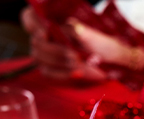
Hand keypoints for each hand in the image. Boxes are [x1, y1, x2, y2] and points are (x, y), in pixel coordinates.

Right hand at [20, 7, 143, 79]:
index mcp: (53, 22)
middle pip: (35, 43)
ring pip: (39, 59)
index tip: (46, 33)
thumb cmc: (104, 45)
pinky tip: (77, 73)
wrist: (114, 63)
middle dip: (55, 51)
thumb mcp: (93, 34)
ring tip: (78, 66)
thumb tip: (72, 29)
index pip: (29, 18)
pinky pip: (49, 73)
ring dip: (59, 63)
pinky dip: (63, 74)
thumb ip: (80, 31)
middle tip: (74, 56)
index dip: (33, 25)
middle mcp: (47, 37)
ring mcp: (48, 54)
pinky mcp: (53, 70)